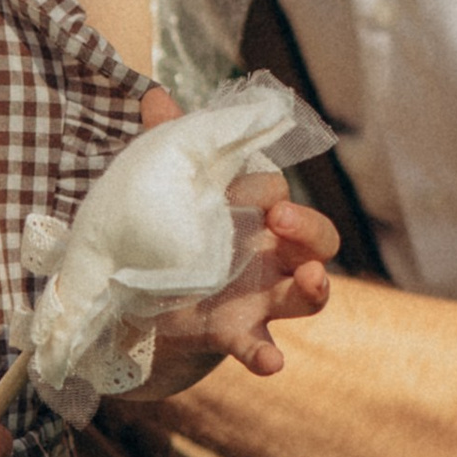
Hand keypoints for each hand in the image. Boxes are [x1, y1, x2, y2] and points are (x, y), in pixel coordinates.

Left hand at [122, 84, 338, 399]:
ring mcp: (260, 297)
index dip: (265, 189)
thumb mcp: (164, 188)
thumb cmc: (167, 232)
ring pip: (308, 294)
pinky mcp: (236, 333)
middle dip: (309, 228)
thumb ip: (167, 144)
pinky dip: (267, 355)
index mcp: (256, 215)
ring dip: (316, 287)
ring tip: (312, 280)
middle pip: (318, 240)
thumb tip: (155, 93)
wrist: (137, 296)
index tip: (246, 192)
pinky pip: (261, 346)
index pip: (278, 193)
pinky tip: (271, 363)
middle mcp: (270, 254)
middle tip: (281, 219)